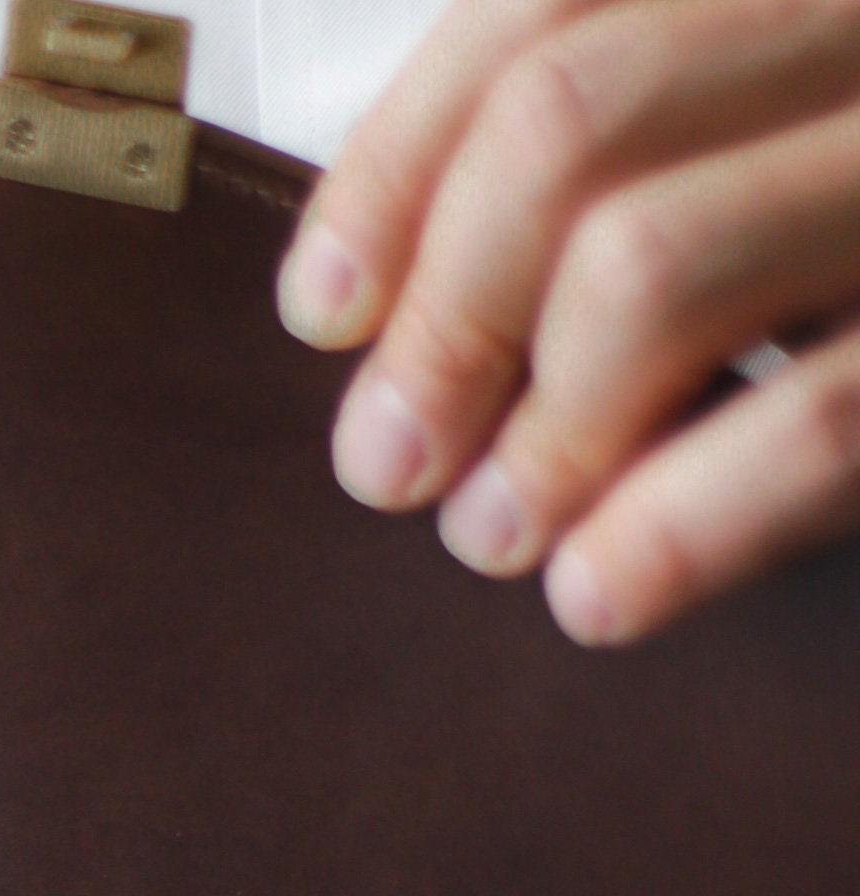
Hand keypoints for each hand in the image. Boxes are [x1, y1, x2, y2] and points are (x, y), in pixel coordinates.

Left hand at [275, 0, 859, 643]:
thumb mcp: (796, 157)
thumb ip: (657, 158)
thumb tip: (392, 298)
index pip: (546, 8)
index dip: (396, 170)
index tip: (325, 314)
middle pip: (571, 119)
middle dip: (443, 315)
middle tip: (393, 461)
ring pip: (653, 262)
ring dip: (535, 431)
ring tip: (498, 536)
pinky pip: (821, 416)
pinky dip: (674, 524)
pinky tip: (602, 598)